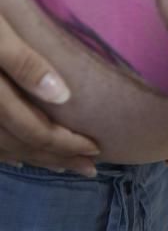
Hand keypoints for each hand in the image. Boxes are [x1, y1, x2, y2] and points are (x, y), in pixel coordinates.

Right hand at [0, 16, 99, 175]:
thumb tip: (63, 96)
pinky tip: (14, 158)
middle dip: (55, 158)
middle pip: (17, 142)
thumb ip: (23, 61)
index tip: (95, 149)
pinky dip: (1, 152)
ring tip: (61, 166)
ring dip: (32, 158)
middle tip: (89, 168)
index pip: (33, 129)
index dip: (65, 144)